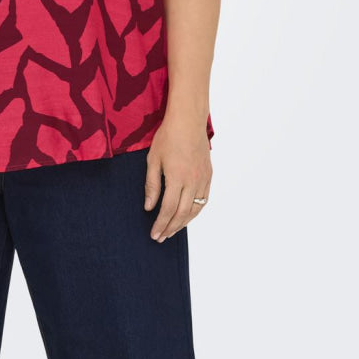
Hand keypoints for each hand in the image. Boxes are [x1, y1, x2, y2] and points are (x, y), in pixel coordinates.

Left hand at [143, 115, 211, 241]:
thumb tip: (149, 207)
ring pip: (195, 209)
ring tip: (172, 230)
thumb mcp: (153, 159)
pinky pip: (204, 199)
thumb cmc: (168, 137)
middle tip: (161, 238)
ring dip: (184, 222)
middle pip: (182, 213)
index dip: (161, 224)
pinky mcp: (208, 175)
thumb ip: (152, 184)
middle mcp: (192, 181)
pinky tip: (188, 215)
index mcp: (177, 178)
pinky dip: (195, 210)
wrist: (188, 121)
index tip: (154, 234)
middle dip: (171, 227)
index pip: (169, 209)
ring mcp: (203, 179)